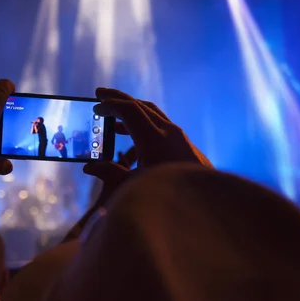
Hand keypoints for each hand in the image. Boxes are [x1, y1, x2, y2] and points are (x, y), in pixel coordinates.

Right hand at [84, 88, 211, 203]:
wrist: (208, 206)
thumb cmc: (170, 197)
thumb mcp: (136, 187)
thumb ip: (111, 174)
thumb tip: (90, 167)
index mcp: (155, 139)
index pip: (130, 111)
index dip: (110, 106)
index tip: (96, 106)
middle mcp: (169, 132)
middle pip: (141, 106)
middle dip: (119, 99)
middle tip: (101, 95)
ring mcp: (179, 137)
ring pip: (152, 113)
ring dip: (132, 110)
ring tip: (114, 118)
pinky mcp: (185, 144)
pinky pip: (160, 124)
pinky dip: (143, 122)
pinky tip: (134, 136)